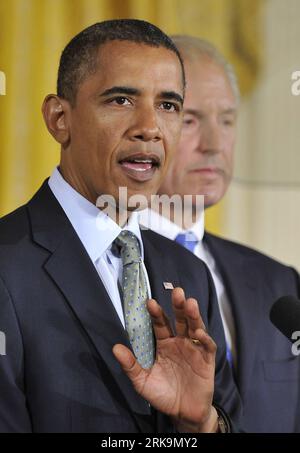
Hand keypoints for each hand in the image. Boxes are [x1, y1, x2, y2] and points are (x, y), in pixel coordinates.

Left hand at [113, 287, 217, 431]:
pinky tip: (198, 333)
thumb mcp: (142, 381)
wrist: (182, 413)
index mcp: (164, 343)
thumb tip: (115, 348)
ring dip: (193, 315)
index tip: (150, 302)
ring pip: (195, 327)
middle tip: (176, 291)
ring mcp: (194, 349)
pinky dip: (204, 338)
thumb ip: (131, 365)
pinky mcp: (207, 360)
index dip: (156, 313)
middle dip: (178, 305)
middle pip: (179, 319)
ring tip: (190, 303)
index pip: (160, 324)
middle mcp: (179, 341)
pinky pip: (207, 346)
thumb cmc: (162, 394)